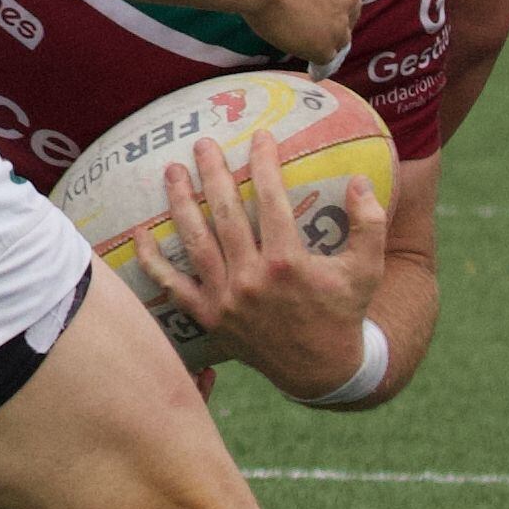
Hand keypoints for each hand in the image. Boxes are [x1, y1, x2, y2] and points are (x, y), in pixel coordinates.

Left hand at [134, 126, 390, 397]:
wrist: (320, 370)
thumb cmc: (343, 311)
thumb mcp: (368, 268)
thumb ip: (369, 223)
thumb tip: (358, 179)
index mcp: (288, 262)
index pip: (270, 199)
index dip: (263, 164)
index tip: (259, 137)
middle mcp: (252, 278)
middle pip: (224, 213)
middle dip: (212, 173)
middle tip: (202, 144)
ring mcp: (226, 299)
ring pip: (195, 242)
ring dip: (180, 203)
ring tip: (171, 172)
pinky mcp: (209, 318)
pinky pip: (173, 287)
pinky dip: (153, 263)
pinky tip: (138, 234)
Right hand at [240, 0, 358, 66]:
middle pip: (347, 9)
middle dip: (330, 11)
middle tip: (304, 14)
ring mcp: (339, 21)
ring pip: (339, 35)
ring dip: (324, 35)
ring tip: (303, 38)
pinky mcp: (324, 45)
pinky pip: (324, 57)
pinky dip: (314, 56)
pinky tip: (305, 58)